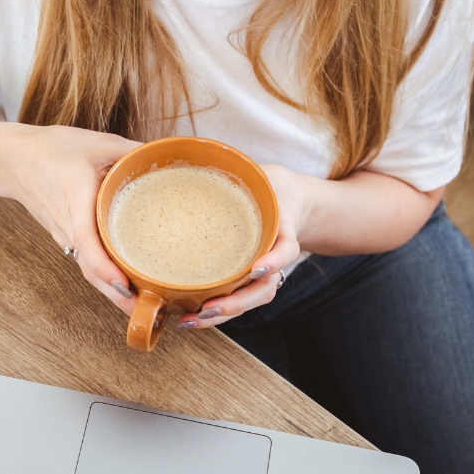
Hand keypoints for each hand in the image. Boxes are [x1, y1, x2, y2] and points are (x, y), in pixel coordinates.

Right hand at [0, 122, 141, 313]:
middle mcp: (68, 225)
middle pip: (90, 270)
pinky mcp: (66, 237)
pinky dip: (104, 277)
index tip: (124, 285)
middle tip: (149, 311)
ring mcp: (64, 235)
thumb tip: (168, 161)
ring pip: (88, 270)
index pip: (86, 241)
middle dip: (117, 296)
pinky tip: (126, 283)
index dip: (104, 267)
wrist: (12, 159)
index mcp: (75, 199)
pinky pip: (86, 262)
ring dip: (112, 291)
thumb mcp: (97, 142)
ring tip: (145, 306)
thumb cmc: (50, 150)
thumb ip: (133, 152)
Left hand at [175, 163, 308, 330]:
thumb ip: (240, 169)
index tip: (257, 269)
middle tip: (208, 308)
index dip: (273, 261)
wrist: (288, 202)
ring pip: (247, 302)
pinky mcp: (244, 281)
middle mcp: (274, 258)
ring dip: (219, 315)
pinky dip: (211, 312)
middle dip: (235, 303)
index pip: (286, 250)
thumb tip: (195, 153)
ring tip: (188, 320)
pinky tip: (185, 316)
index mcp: (283, 232)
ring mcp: (261, 273)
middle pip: (263, 289)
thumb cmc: (269, 187)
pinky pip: (232, 300)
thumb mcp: (262, 174)